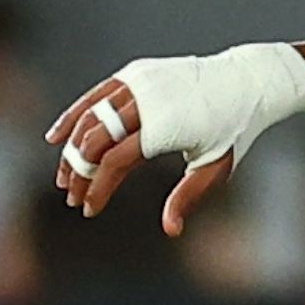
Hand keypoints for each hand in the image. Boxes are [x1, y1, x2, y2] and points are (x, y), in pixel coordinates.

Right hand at [49, 43, 304, 235]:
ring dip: (71, 148)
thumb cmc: (234, 130)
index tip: (89, 210)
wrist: (248, 81)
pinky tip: (56, 138)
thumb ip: (188, 196)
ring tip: (65, 176)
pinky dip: (74, 115)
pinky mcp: (136, 73)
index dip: (98, 188)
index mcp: (166, 127)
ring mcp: (139, 83)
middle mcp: (148, 102)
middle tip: (72, 197)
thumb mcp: (216, 168)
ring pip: (90, 117)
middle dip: (80, 172)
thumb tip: (171, 231)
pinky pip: (96, 95)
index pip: (115, 162)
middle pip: (96, 140)